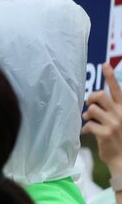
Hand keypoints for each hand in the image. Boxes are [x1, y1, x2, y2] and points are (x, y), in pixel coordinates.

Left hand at [85, 63, 121, 178]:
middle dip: (91, 97)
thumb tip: (92, 104)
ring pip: (92, 109)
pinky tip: (88, 132)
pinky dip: (86, 128)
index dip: (110, 76)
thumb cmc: (119, 139)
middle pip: (101, 95)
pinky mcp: (105, 134)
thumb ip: (110, 110)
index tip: (104, 65)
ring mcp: (113, 124)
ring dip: (88, 114)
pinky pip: (88, 125)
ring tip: (89, 120)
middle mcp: (120, 114)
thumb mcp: (119, 121)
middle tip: (90, 103)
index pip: (117, 90)